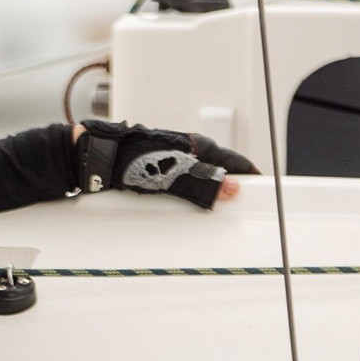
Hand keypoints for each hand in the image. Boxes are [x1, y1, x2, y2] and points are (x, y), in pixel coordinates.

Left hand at [74, 120, 254, 209]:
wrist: (96, 160)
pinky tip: (187, 210)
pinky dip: (189, 199)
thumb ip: (203, 182)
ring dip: (207, 197)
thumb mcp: (173, 175)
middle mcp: (190, 151)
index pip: (236, 162)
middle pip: (220, 174)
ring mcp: (175, 161)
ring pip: (202, 182)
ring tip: (212, 214)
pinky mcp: (160, 172)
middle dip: (229, 191)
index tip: (263, 194)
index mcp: (199, 146)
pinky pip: (184, 187)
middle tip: (237, 211)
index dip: (251, 178)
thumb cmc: (128, 159)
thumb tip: (232, 188)